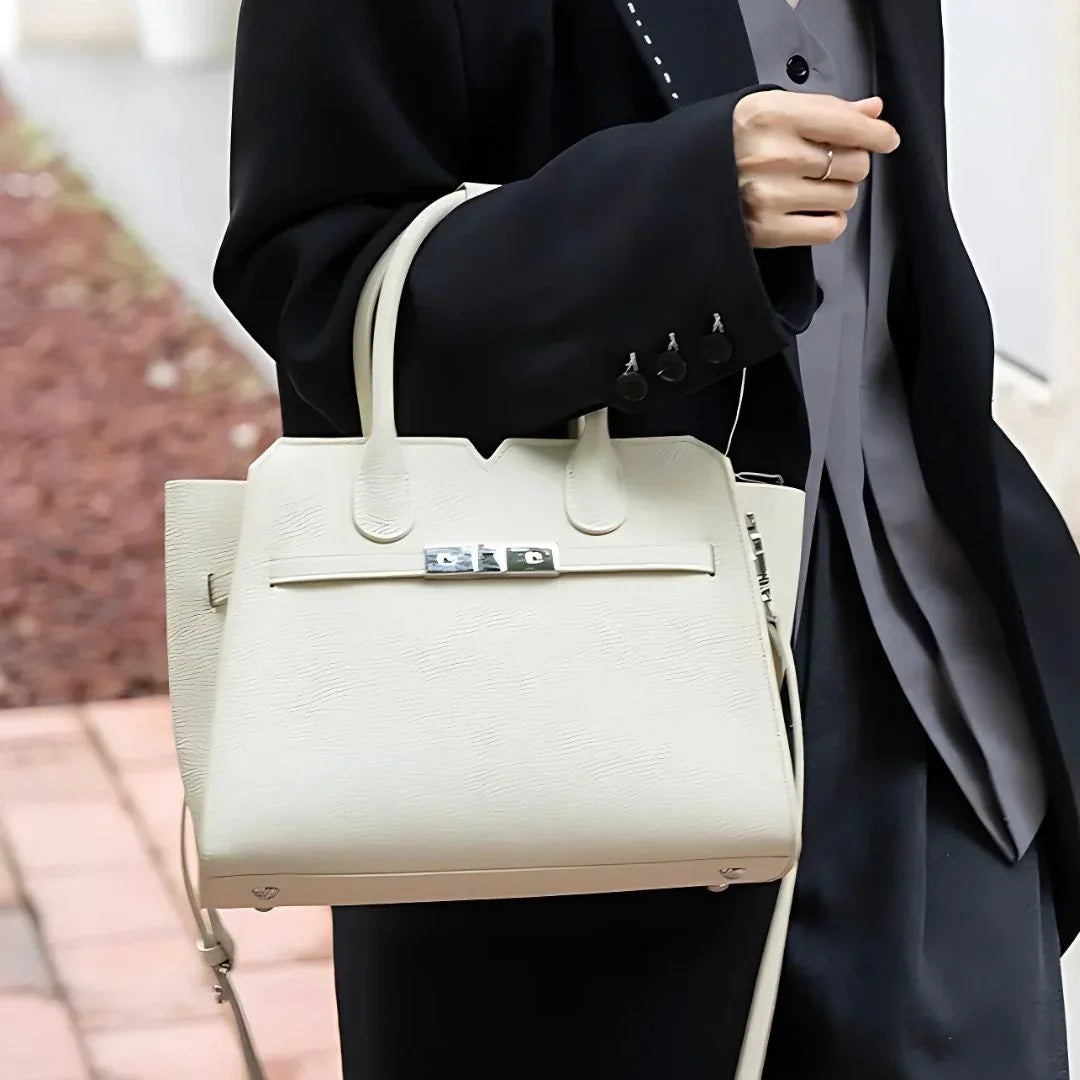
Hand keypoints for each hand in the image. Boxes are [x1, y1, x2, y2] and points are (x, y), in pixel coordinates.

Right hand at [733, 91, 900, 248]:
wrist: (679, 183)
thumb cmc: (726, 144)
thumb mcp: (768, 110)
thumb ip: (824, 109)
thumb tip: (872, 111)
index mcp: (774, 116)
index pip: (847, 125)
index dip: (877, 134)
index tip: (886, 139)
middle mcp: (776, 156)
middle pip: (854, 163)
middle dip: (850, 164)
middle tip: (827, 165)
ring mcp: (771, 197)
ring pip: (845, 197)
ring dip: (838, 193)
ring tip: (812, 189)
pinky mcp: (768, 231)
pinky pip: (829, 229)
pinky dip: (829, 221)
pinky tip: (812, 212)